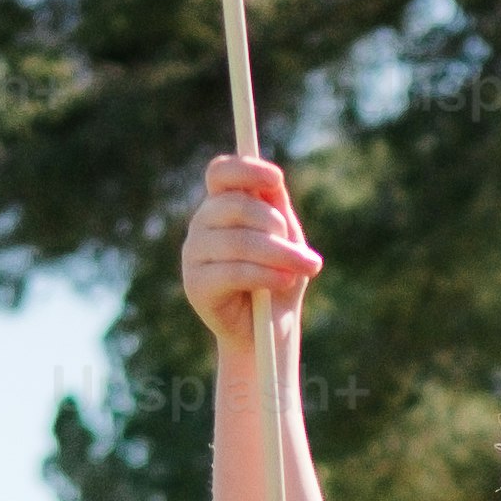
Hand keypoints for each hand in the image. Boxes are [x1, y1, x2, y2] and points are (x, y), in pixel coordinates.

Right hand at [180, 152, 319, 350]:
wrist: (269, 331)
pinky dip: (265, 275)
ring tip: (306, 268)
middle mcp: (202, 224)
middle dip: (276, 227)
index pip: (221, 173)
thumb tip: (274, 183)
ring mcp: (194, 253)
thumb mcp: (286, 238)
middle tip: (307, 255)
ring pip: (237, 241)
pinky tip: (285, 282)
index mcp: (222, 205)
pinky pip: (233, 271)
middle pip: (235, 206)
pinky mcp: (195, 284)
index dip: (245, 169)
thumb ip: (277, 208)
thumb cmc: (278, 278)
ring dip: (279, 254)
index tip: (276, 178)